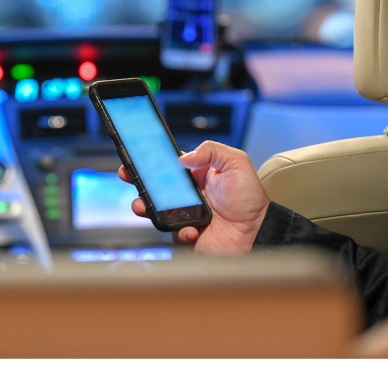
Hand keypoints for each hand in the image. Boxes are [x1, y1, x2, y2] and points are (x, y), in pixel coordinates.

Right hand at [119, 141, 269, 255]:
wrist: (258, 230)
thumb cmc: (250, 198)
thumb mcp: (236, 162)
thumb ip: (211, 151)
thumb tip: (183, 157)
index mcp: (197, 175)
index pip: (168, 165)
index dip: (151, 160)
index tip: (137, 155)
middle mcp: (189, 195)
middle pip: (156, 187)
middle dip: (138, 180)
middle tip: (129, 175)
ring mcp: (187, 215)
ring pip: (157, 210)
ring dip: (146, 206)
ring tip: (142, 204)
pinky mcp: (188, 235)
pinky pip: (174, 233)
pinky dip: (179, 231)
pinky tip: (190, 228)